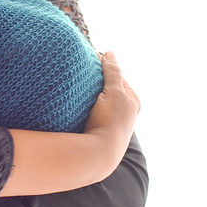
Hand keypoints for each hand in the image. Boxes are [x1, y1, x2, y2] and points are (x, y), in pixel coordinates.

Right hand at [82, 52, 139, 167]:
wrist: (100, 153)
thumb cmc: (110, 121)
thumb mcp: (114, 92)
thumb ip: (112, 72)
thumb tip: (110, 53)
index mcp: (133, 101)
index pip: (117, 76)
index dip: (103, 66)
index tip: (88, 58)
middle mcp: (125, 113)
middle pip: (108, 89)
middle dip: (96, 81)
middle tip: (80, 71)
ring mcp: (111, 123)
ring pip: (99, 102)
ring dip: (89, 95)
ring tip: (75, 87)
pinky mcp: (99, 131)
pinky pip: (91, 113)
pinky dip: (84, 106)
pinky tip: (73, 104)